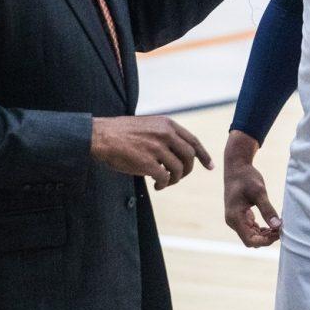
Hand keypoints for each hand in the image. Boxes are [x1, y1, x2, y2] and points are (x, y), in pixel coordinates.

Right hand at [91, 115, 212, 189]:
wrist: (100, 136)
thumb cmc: (121, 133)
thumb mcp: (148, 125)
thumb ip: (164, 135)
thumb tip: (178, 154)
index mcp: (167, 124)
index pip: (193, 140)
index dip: (203, 155)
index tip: (209, 166)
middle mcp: (165, 134)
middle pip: (189, 156)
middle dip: (187, 170)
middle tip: (178, 177)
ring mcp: (157, 148)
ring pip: (179, 169)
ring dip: (174, 179)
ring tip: (164, 182)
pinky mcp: (148, 162)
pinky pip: (164, 177)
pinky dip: (163, 184)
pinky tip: (156, 185)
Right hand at [224, 132, 281, 247]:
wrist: (236, 167)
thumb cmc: (247, 177)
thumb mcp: (259, 192)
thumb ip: (267, 209)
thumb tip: (278, 226)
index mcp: (235, 217)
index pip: (250, 240)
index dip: (265, 241)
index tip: (279, 232)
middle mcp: (233, 221)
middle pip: (251, 240)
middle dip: (267, 238)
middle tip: (282, 228)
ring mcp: (236, 220)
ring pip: (252, 236)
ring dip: (266, 234)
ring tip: (279, 226)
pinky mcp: (240, 216)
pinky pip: (251, 229)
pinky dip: (262, 229)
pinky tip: (273, 223)